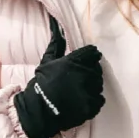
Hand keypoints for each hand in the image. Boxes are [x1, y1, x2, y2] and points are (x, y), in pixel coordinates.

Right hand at [14, 16, 104, 137]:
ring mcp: (88, 92)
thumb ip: (57, 45)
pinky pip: (100, 99)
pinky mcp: (91, 106)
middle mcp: (82, 75)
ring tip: (78, 91)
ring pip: (99, 84)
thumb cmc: (41, 85)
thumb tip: (57, 26)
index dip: (89, 57)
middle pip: (97, 69)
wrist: (38, 111)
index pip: (93, 52)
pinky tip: (81, 101)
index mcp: (73, 62)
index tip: (84, 62)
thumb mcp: (47, 62)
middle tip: (77, 80)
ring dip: (92, 86)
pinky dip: (93, 101)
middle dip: (90, 72)